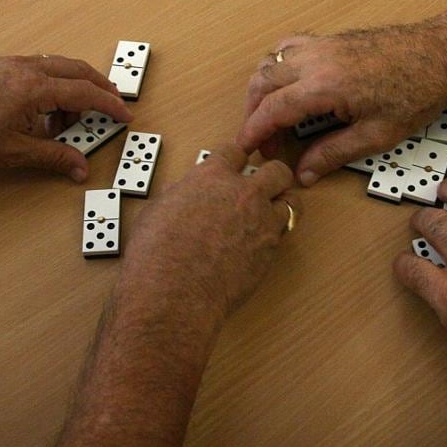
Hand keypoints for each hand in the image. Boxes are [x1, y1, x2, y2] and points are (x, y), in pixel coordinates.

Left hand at [0, 55, 129, 180]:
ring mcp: (9, 64)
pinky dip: (50, 84)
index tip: (125, 114)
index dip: (108, 105)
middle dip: (97, 87)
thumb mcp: (12, 153)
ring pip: (55, 67)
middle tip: (111, 105)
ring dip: (72, 86)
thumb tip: (80, 168)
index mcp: (34, 88)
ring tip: (74, 117)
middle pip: (75, 69)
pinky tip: (43, 109)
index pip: (84, 92)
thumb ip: (53, 156)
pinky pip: (36, 69)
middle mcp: (25, 68)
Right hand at [121, 145, 297, 315]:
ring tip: (270, 212)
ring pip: (290, 202)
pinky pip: (282, 234)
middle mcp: (243, 194)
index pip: (235, 152)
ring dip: (281, 204)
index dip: (236, 158)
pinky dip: (274, 234)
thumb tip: (183, 195)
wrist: (173, 294)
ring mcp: (261, 222)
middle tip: (264, 184)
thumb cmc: (155, 254)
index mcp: (212, 176)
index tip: (236, 164)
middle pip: (276, 171)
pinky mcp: (270, 251)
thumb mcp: (157, 209)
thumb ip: (180, 195)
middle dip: (272, 175)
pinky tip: (259, 241)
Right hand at [238, 7, 446, 185]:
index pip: (272, 108)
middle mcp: (316, 59)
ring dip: (261, 89)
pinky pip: (287, 47)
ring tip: (271, 117)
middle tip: (263, 141)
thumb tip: (305, 173)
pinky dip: (276, 66)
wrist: (441, 53)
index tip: (246, 148)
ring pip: (270, 61)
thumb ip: (335, 153)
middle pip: (262, 82)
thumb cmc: (417, 91)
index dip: (253, 131)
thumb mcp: (378, 134)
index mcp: (325, 85)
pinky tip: (287, 86)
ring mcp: (322, 44)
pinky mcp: (330, 39)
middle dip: (253, 113)